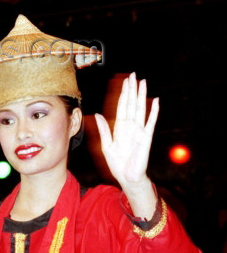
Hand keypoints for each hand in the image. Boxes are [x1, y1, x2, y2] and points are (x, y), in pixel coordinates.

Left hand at [95, 73, 158, 192]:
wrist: (127, 177)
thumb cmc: (117, 164)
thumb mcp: (107, 146)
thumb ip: (104, 130)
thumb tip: (98, 114)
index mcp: (120, 128)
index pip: (122, 107)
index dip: (123, 94)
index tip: (125, 81)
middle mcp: (131, 127)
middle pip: (131, 104)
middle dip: (132, 90)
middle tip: (133, 75)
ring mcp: (139, 131)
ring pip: (140, 109)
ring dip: (141, 96)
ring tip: (143, 82)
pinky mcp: (146, 137)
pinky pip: (151, 122)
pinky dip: (154, 111)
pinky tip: (156, 101)